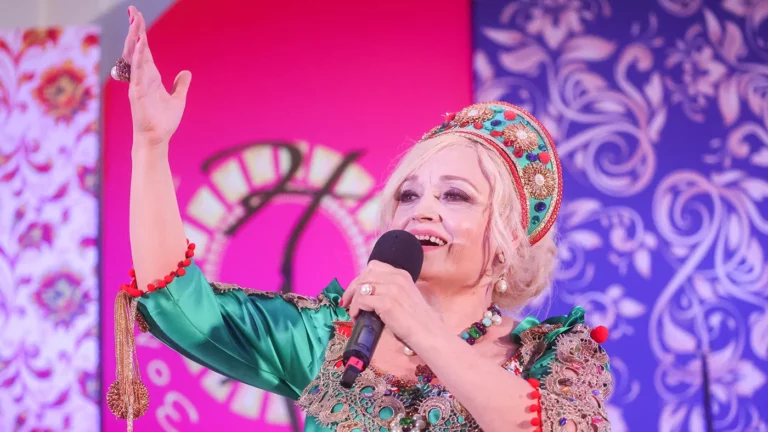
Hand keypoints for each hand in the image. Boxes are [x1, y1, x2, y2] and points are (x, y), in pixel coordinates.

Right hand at [124, 6, 191, 147]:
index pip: (145, 51)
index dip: (141, 35)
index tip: (137, 18)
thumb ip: (181, 86)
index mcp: (150, 77)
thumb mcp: (178, 100)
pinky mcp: (137, 92)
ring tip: (135, 20)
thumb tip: (186, 73)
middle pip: (137, 48)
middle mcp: (142, 77)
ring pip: (135, 56)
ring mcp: (138, 83)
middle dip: (135, 29)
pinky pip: (138, 71)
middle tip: (133, 10)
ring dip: (136, 37)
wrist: (157, 139)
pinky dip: (139, 56)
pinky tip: (141, 43)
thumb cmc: (164, 122)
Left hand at [341, 261, 442, 347]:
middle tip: (346, 302)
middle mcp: (396, 278)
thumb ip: (391, 289)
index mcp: (402, 274)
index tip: (355, 290)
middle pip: (364, 276)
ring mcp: (392, 289)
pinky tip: (357, 317)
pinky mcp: (386, 303)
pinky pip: (361, 300)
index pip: (373, 267)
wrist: (428, 333)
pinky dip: (355, 309)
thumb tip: (369, 293)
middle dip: (352, 288)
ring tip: (353, 312)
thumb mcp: (407, 296)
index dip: (361, 278)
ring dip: (353, 301)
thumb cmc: (418, 320)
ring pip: (361, 288)